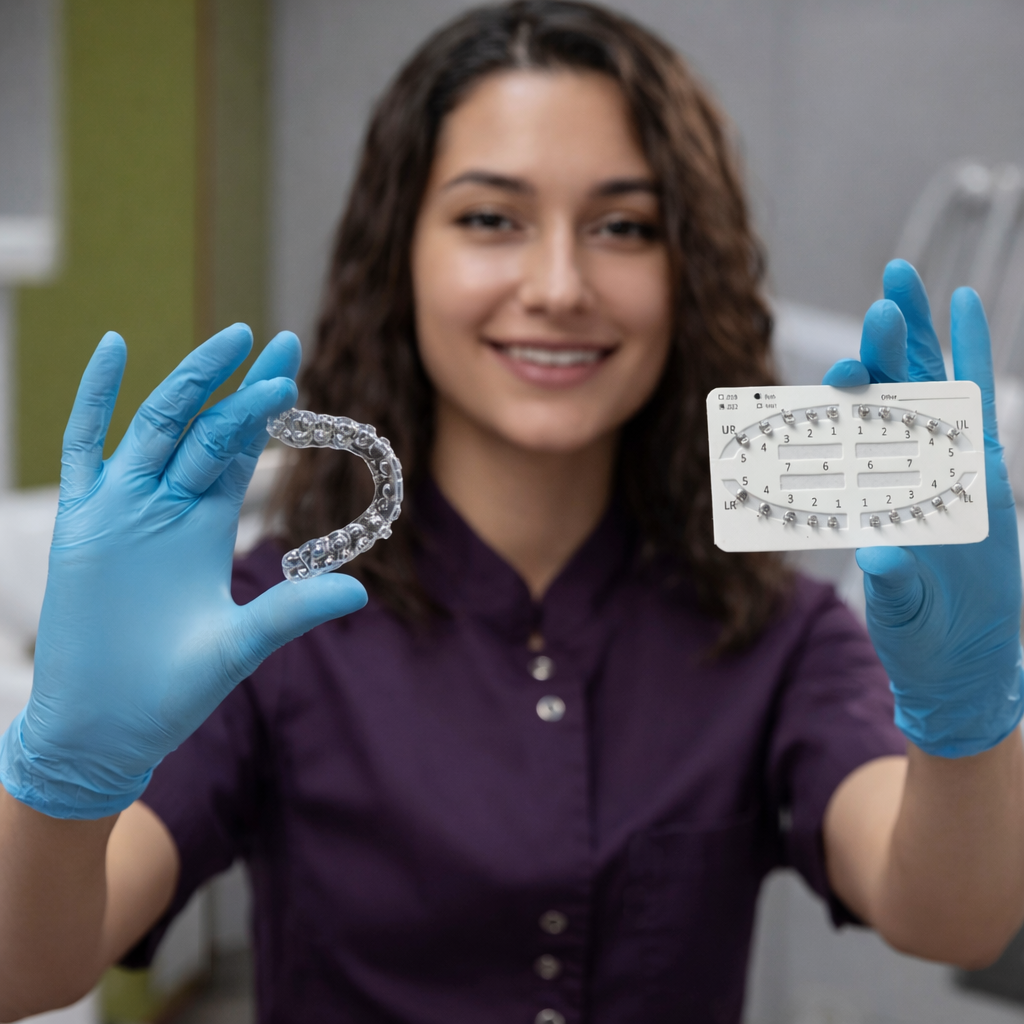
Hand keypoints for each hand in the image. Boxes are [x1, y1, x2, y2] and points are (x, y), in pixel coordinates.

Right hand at [0, 326, 365, 817]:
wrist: (103, 727)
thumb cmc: (171, 690)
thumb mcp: (240, 645)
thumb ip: (292, 612)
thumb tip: (362, 592)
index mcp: (207, 525)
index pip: (241, 450)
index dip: (265, 410)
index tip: (293, 366)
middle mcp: (167, 506)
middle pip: (207, 428)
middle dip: (241, 387)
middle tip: (278, 341)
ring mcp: (121, 507)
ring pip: (157, 426)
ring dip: (190, 382)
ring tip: (228, 341)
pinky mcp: (79, 522)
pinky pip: (82, 445)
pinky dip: (96, 397)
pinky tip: (114, 348)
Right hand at [822, 260, 1022, 756]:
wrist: (963, 671)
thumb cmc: (939, 644)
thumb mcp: (916, 618)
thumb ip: (899, 584)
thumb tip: (878, 552)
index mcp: (955, 497)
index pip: (931, 410)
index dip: (909, 362)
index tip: (887, 319)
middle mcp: (949, 482)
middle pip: (925, 391)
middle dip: (907, 337)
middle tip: (893, 285)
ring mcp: (932, 487)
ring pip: (914, 404)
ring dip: (899, 355)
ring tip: (890, 304)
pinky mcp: (912, 502)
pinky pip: (903, 443)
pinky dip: (896, 403)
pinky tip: (896, 369)